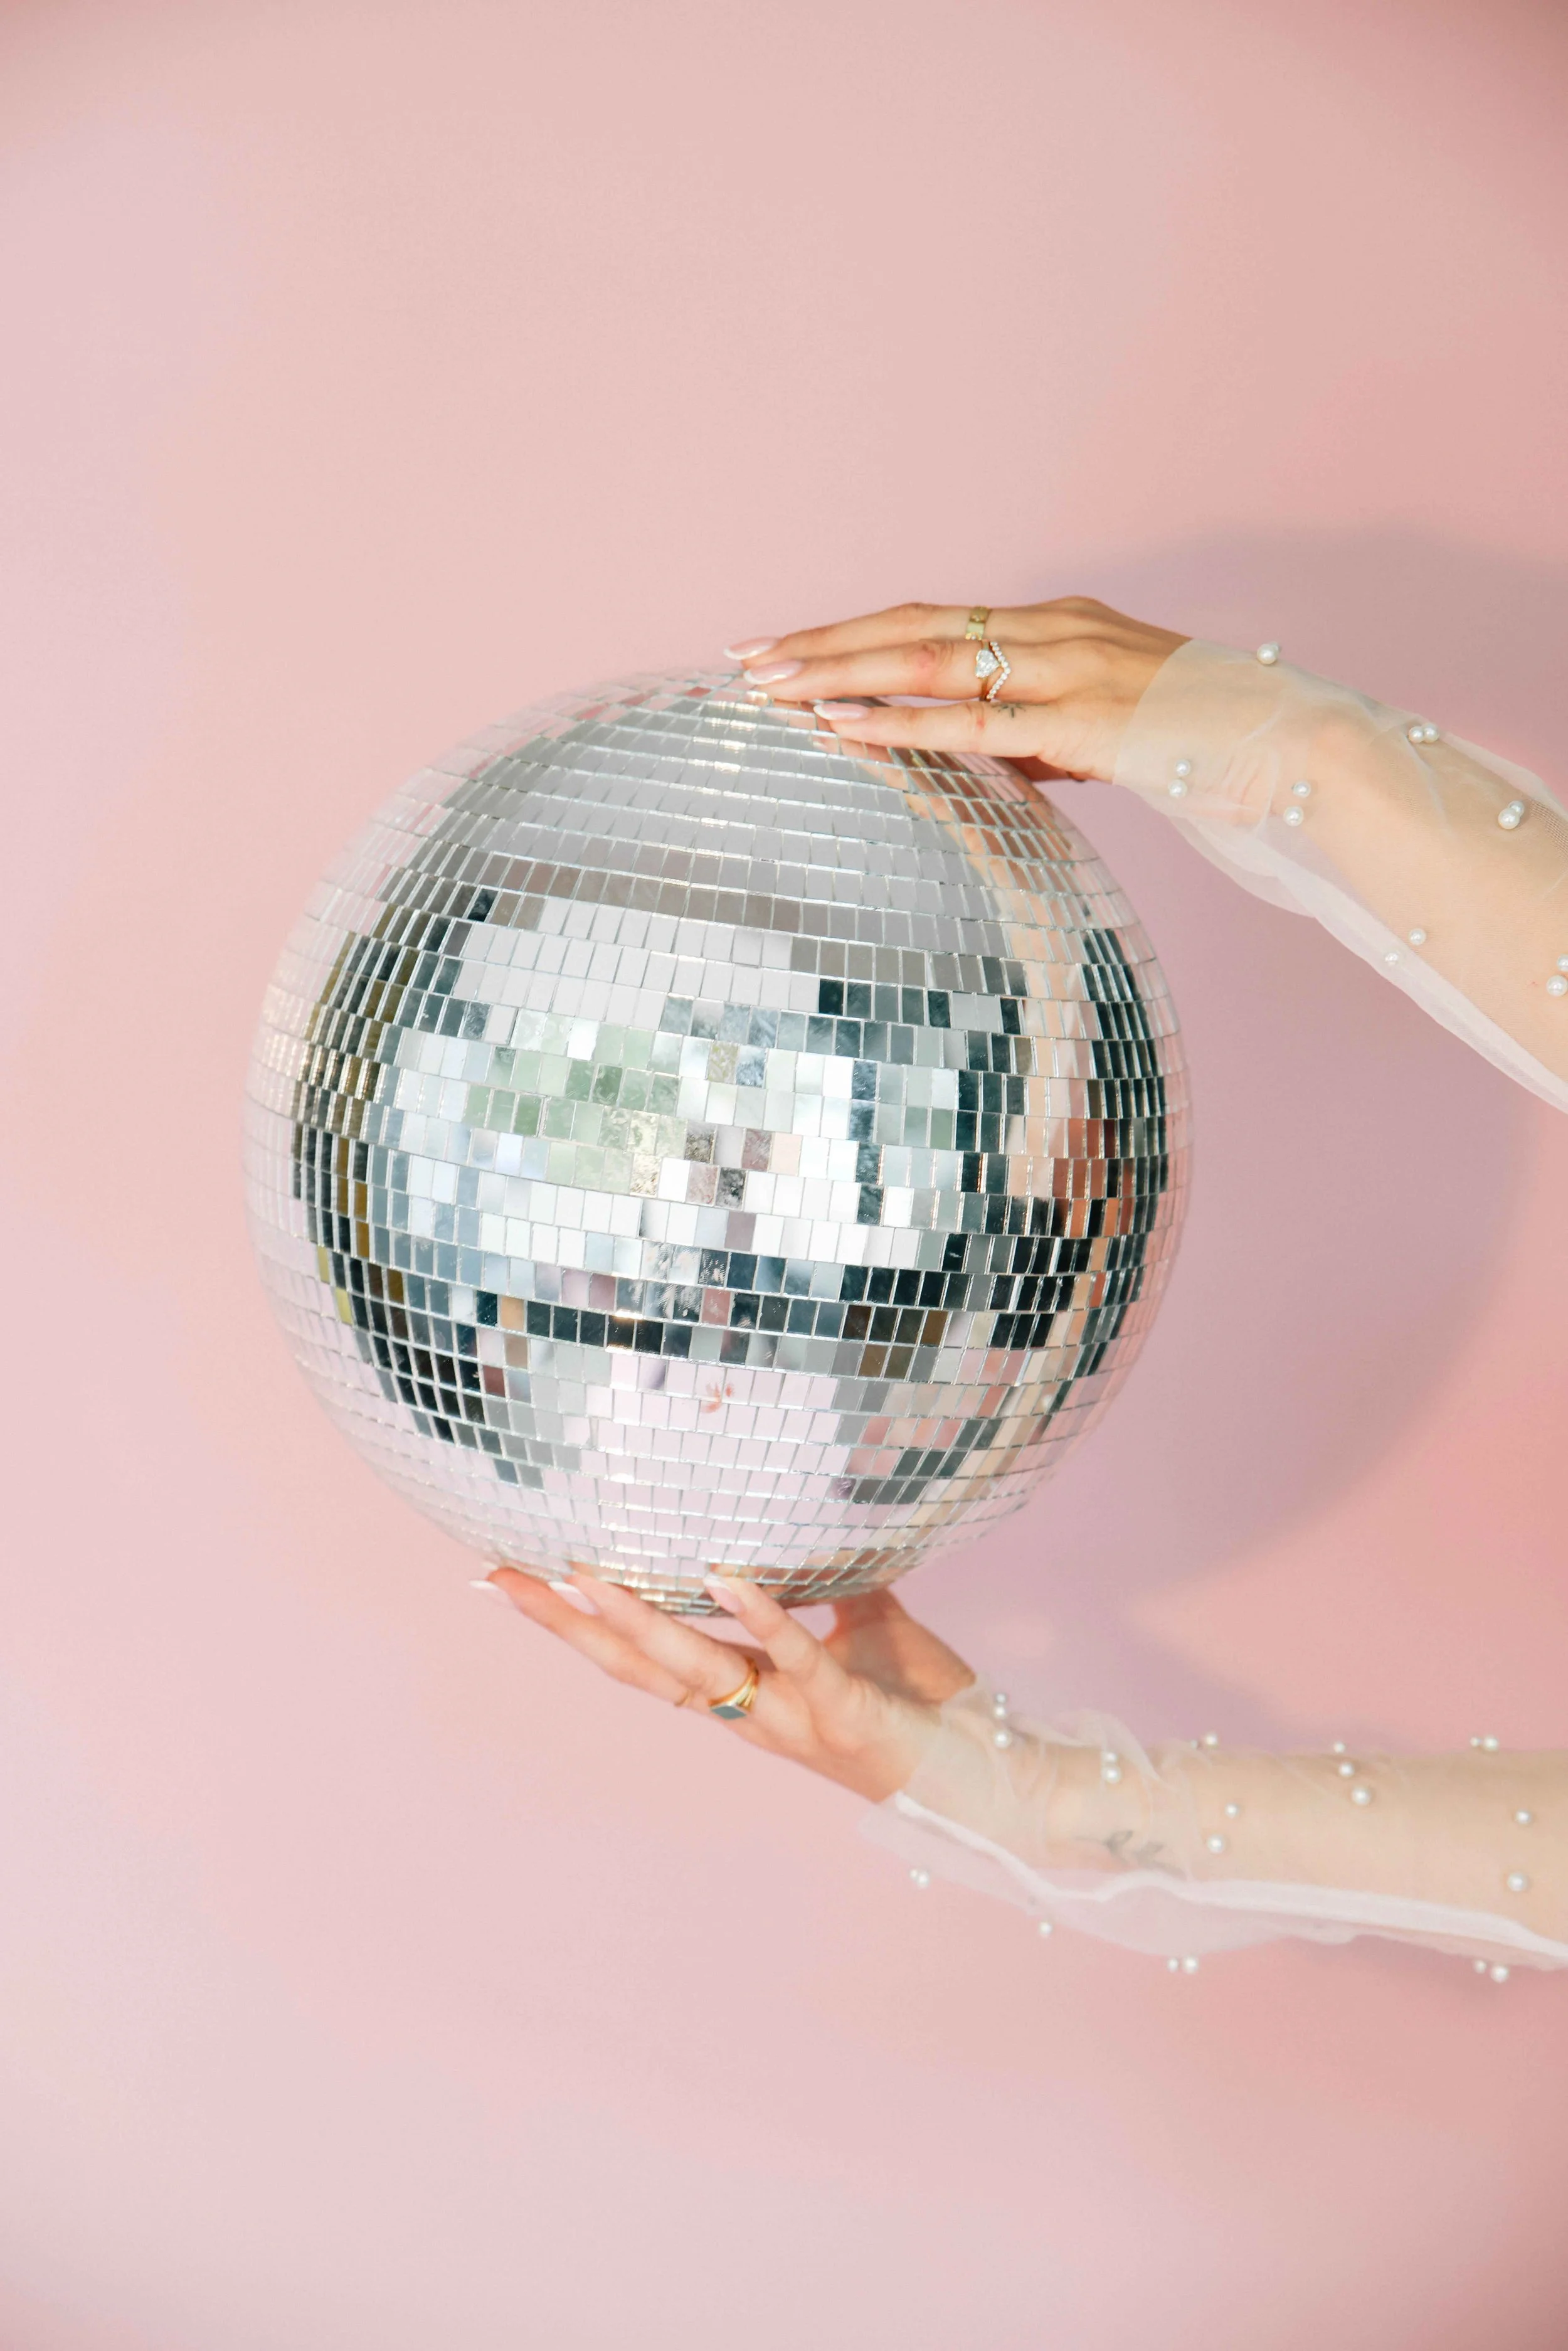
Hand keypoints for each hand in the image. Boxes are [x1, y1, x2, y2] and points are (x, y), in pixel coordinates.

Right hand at [483, 1570, 973, 1802]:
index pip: (640, 1657)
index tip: (514, 1579)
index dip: (575, 1624)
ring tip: (583, 1571)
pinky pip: (793, 1658)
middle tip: (501, 1578)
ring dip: (636, 1620)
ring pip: (695, 1670)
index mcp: (743, 1693)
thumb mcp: (864, 1622)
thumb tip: (807, 1507)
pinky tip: (724, 1574)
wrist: (988, 1768)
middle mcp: (749, 1713)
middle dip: (566, 1623)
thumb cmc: (924, 1700)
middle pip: (637, 1667)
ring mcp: (789, 1717)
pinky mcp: (840, 1711)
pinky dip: (758, 1615)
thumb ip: (828, 1576)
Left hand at [727, 596, 1185, 781]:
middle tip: (743, 657)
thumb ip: (1048, 737)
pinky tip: (842, 727)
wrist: (1303, 752)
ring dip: (841, 673)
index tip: (785, 650)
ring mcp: (1071, 669)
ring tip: (770, 687)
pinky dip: (900, 723)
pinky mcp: (1087, 720)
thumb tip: (996, 756)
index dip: (854, 635)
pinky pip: (973, 722)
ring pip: (930, 661)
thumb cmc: (1211, 748)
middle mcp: (1057, 630)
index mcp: (1061, 626)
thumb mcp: (1112, 735)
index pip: (936, 623)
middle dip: (823, 641)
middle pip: (914, 627)